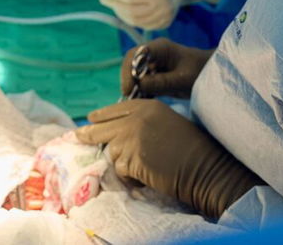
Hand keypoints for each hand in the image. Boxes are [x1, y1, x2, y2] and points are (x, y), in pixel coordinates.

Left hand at [75, 99, 259, 219]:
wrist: (205, 167)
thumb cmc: (191, 146)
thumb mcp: (165, 121)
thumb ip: (142, 121)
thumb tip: (118, 130)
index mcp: (146, 106)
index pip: (115, 109)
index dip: (101, 115)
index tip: (90, 119)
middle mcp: (136, 119)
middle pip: (102, 128)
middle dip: (89, 133)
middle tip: (78, 136)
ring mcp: (132, 139)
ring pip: (112, 151)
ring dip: (122, 161)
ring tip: (141, 166)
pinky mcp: (133, 159)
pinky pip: (121, 169)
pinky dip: (129, 176)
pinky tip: (144, 176)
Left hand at [96, 0, 227, 28]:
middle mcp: (164, 9)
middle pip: (131, 11)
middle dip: (114, 4)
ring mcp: (164, 19)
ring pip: (134, 20)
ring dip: (119, 12)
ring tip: (112, 3)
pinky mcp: (163, 25)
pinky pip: (141, 24)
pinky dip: (129, 18)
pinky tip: (124, 10)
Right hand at [120, 38, 211, 99]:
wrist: (213, 75)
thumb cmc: (202, 72)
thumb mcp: (183, 80)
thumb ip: (162, 82)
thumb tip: (139, 85)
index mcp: (160, 48)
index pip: (136, 54)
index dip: (129, 70)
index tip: (129, 88)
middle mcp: (154, 54)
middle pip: (131, 64)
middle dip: (128, 80)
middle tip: (129, 97)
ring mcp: (154, 65)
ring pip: (134, 74)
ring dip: (133, 87)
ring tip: (134, 102)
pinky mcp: (156, 76)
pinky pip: (142, 83)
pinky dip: (140, 92)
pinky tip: (141, 102)